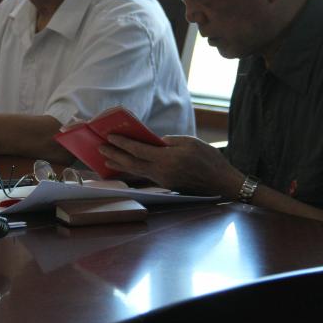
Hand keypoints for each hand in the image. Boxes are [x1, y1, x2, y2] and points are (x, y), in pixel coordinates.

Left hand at [99, 134, 242, 198]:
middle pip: (132, 164)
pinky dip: (132, 172)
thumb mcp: (190, 142)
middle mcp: (162, 172)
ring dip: (120, 166)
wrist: (222, 182)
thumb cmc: (209, 159)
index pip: (139, 150)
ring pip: (136, 172)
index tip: (110, 137)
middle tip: (100, 149)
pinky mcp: (166, 184)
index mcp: (167, 159)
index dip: (123, 144)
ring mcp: (163, 180)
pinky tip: (126, 168)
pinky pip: (145, 177)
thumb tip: (154, 142)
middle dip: (115, 155)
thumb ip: (169, 141)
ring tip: (106, 161)